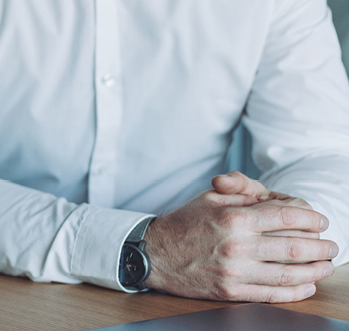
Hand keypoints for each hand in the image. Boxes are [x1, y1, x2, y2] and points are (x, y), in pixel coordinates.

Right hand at [144, 174, 337, 302]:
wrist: (154, 253)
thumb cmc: (185, 223)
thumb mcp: (211, 197)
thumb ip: (244, 192)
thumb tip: (277, 197)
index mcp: (234, 218)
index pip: (286, 217)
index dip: (311, 219)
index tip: (321, 221)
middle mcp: (237, 245)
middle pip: (294, 247)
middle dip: (321, 247)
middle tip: (331, 246)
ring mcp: (234, 271)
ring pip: (288, 274)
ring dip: (314, 271)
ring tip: (326, 266)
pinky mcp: (230, 291)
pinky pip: (271, 294)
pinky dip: (295, 292)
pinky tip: (307, 286)